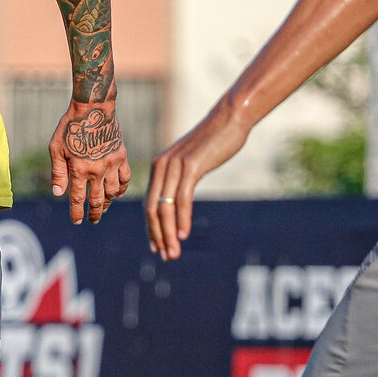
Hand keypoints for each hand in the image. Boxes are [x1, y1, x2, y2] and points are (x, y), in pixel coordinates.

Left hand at [49, 100, 129, 223]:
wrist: (93, 108)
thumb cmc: (70, 127)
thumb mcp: (56, 148)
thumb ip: (58, 173)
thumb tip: (58, 195)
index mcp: (79, 170)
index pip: (78, 199)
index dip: (77, 213)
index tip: (77, 221)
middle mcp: (97, 170)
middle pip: (97, 200)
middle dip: (94, 213)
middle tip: (92, 220)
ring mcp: (111, 164)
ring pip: (113, 192)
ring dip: (108, 203)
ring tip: (103, 208)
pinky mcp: (121, 156)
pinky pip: (125, 178)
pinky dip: (122, 188)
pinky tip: (117, 193)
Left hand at [145, 102, 249, 258]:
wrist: (228, 120)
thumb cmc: (213, 143)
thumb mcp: (191, 162)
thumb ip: (181, 178)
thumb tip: (178, 198)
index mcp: (159, 167)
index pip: (149, 204)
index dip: (151, 228)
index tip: (157, 247)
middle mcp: (161, 166)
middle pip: (152, 209)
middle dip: (158, 236)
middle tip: (166, 256)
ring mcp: (174, 165)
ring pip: (165, 207)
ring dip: (169, 233)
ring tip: (174, 252)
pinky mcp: (190, 166)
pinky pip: (182, 198)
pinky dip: (181, 219)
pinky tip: (184, 234)